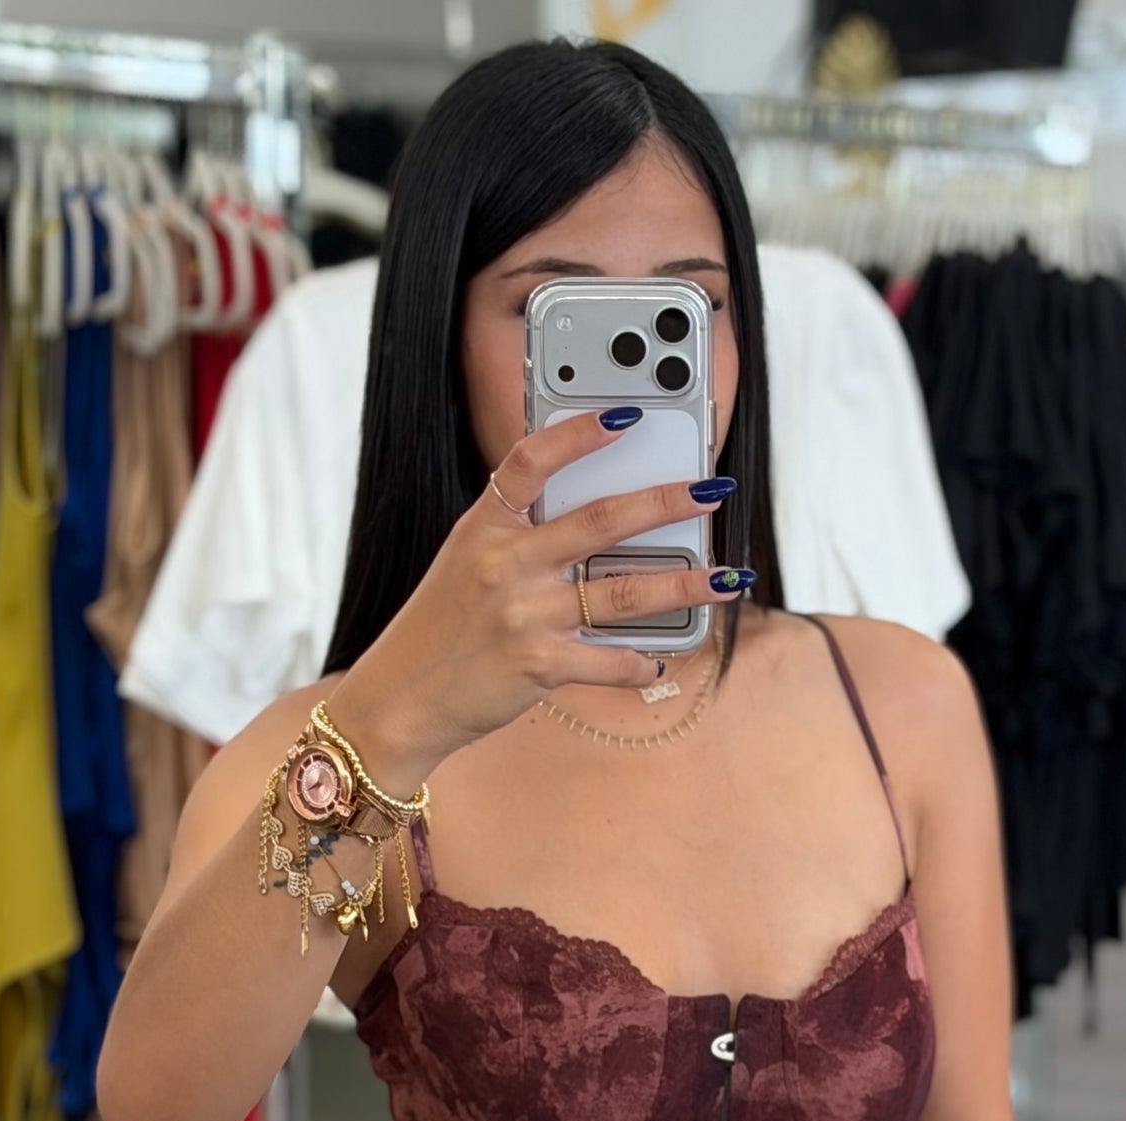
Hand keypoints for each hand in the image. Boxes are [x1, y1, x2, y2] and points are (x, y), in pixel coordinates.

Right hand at [323, 411, 742, 784]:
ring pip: (624, 592)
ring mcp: (524, 614)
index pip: (530, 461)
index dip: (579, 433)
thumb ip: (517, 538)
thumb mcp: (465, 564)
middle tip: (711, 490)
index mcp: (483, 528)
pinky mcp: (538, 665)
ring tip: (725, 578)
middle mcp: (505, 564)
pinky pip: (608, 662)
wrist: (401, 698)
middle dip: (666, 501)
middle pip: (601, 520)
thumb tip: (593, 526)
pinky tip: (660, 659)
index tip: (627, 417)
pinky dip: (640, 663)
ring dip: (684, 585)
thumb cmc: (441, 631)